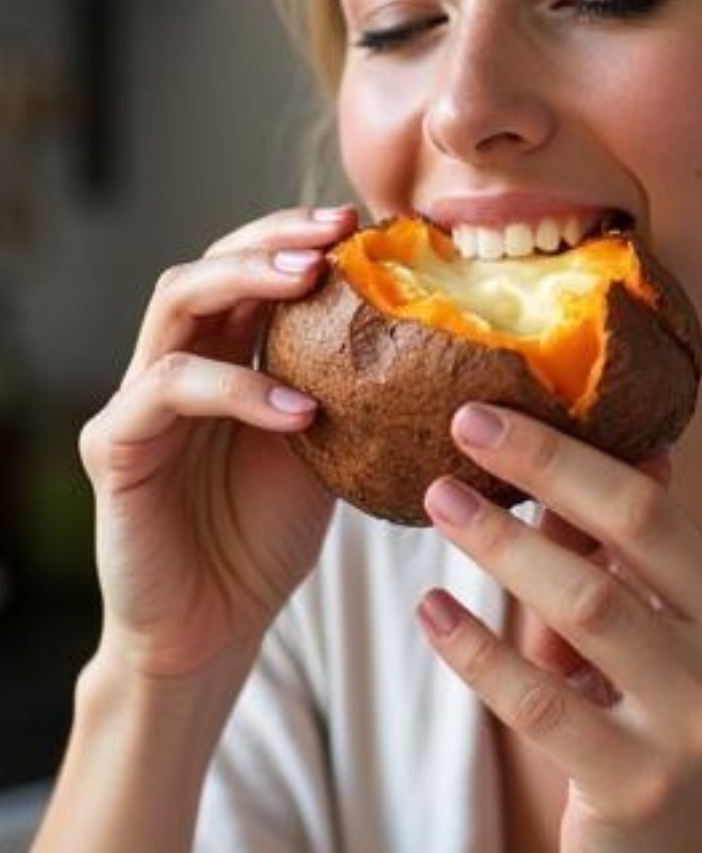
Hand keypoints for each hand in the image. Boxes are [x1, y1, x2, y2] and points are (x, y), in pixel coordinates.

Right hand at [78, 205, 357, 681]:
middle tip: (338, 231)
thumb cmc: (266, 536)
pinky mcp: (114, 445)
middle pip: (209, 265)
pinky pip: (170, 389)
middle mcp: (173, 364)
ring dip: (246, 280)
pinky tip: (301, 409)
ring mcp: (138, 400)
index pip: (250, 270)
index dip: (300, 237)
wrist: (211, 627)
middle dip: (274, 237)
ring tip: (311, 278)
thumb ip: (347, 391)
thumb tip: (436, 339)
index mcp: (222, 358)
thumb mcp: (325, 449)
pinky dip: (238, 387)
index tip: (366, 225)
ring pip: (176, 303)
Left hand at [416, 401, 701, 852]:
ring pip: (585, 606)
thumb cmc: (654, 725)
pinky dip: (477, 649)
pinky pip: (539, 702)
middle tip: (462, 425)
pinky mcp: (637, 786)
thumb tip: (601, 438)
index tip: (493, 409)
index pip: (655, 503)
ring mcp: (695, 724)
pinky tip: (430, 612)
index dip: (572, 451)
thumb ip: (622, 550)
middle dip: (544, 468)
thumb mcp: (653, 634)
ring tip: (437, 505)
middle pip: (634, 530)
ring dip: (502, 547)